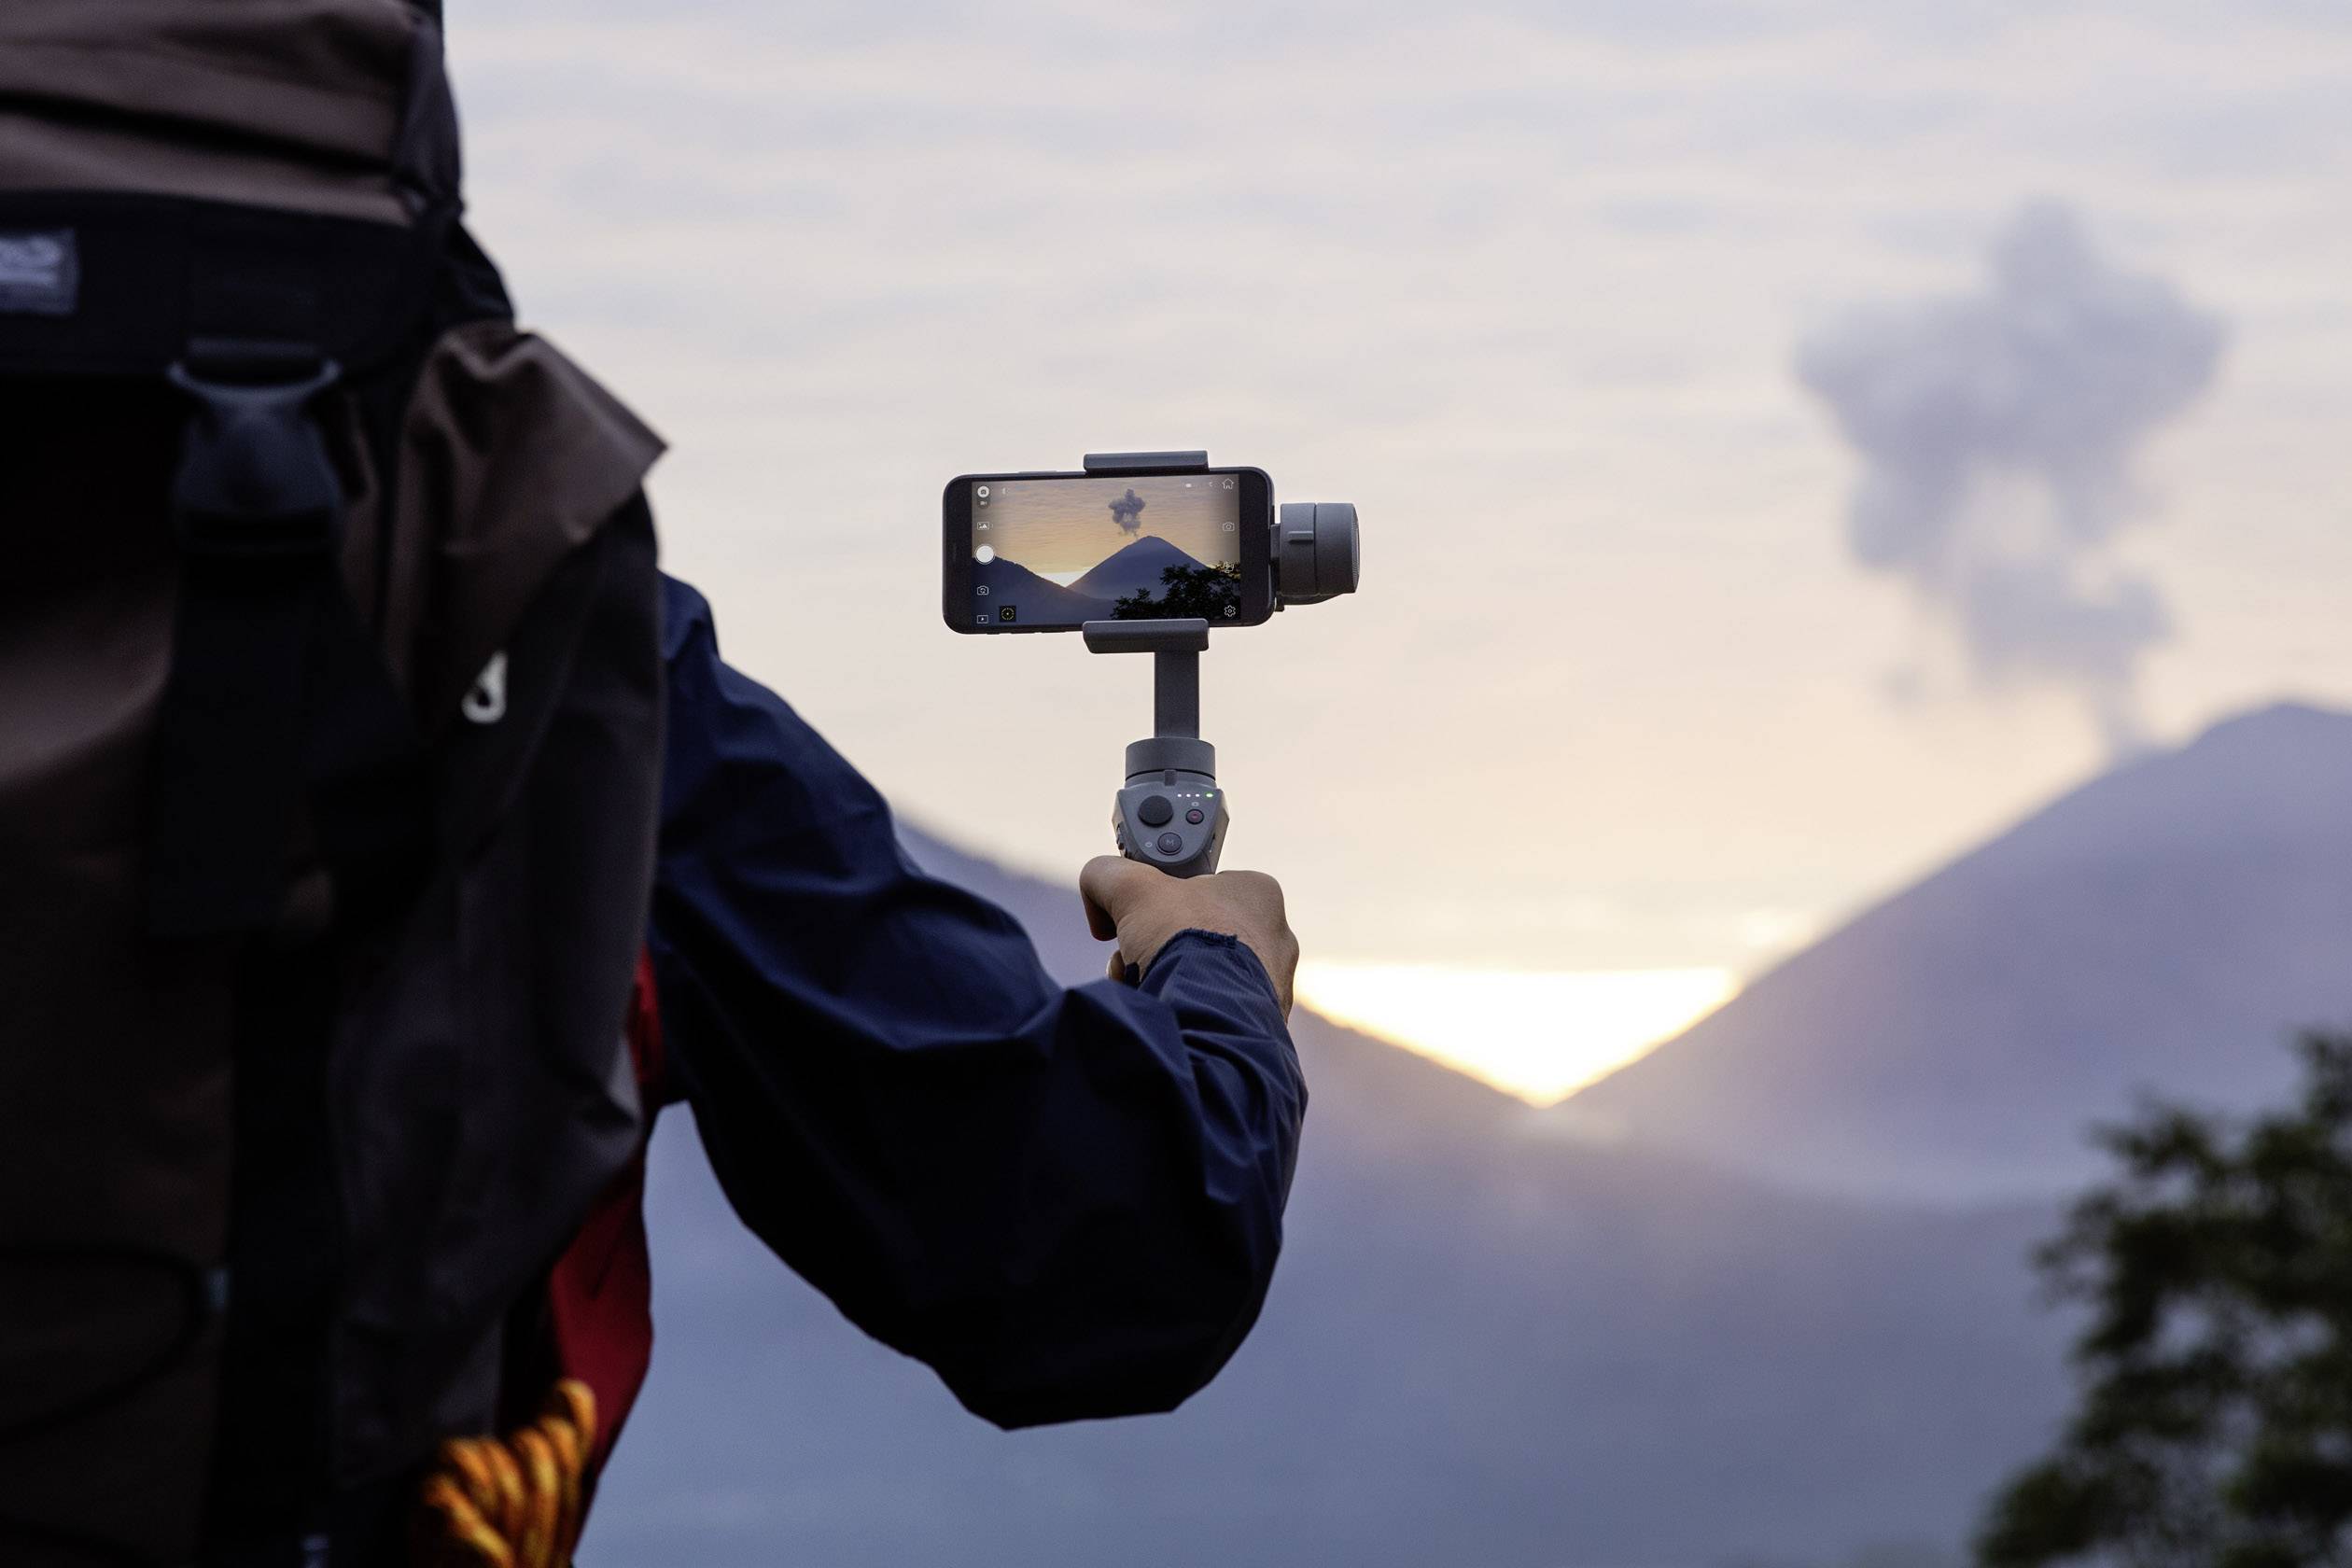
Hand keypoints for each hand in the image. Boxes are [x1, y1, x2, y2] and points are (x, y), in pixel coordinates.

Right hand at [1079, 856, 1298, 1014]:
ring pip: (1197, 978)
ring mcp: (1271, 986)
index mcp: (1258, 895)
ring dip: (1162, 980)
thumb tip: (1097, 886)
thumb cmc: (1186, 943)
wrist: (1207, 1018)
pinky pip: (1208, 1013)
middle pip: (1192, 936)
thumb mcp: (1131, 887)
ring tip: (1149, 987)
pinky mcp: (1259, 1026)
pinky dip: (1182, 1013)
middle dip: (1154, 947)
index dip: (1159, 899)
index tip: (1137, 913)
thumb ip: (1108, 873)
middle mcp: (1275, 940)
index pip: (1199, 886)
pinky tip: (1168, 1013)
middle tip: (1136, 954)